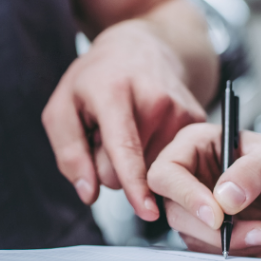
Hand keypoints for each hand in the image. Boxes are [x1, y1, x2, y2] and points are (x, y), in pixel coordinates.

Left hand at [43, 19, 206, 220]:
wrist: (143, 48)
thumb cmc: (97, 79)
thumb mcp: (63, 106)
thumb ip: (69, 153)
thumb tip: (89, 194)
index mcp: (114, 92)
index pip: (125, 148)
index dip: (134, 183)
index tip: (148, 211)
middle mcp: (155, 101)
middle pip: (129, 171)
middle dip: (110, 164)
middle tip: (108, 131)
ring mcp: (181, 111)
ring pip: (149, 171)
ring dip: (134, 160)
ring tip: (130, 126)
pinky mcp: (197, 121)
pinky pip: (169, 163)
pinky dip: (152, 154)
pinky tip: (148, 129)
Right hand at [148, 123, 260, 256]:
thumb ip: (253, 171)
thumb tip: (224, 199)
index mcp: (194, 147)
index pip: (166, 174)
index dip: (186, 197)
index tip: (218, 216)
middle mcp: (190, 178)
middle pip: (177, 213)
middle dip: (219, 231)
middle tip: (260, 230)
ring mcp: (199, 209)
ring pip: (196, 238)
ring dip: (238, 244)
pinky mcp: (212, 234)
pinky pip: (217, 253)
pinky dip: (248, 252)